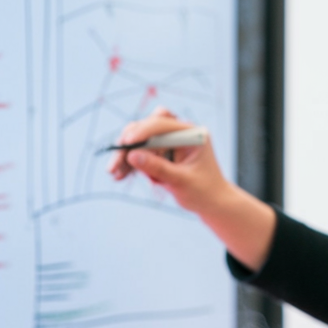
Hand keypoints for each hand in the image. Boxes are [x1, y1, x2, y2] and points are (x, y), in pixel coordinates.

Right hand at [107, 107, 230, 215]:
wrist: (212, 204)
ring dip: (126, 156)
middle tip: (116, 161)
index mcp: (192, 134)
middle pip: (147, 127)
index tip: (127, 143)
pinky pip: (141, 153)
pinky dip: (130, 163)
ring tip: (115, 174)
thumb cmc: (204, 192)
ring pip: (140, 141)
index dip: (143, 131)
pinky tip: (120, 176)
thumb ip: (158, 168)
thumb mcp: (181, 181)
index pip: (163, 123)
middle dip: (129, 143)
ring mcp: (170, 143)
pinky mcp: (162, 154)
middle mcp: (180, 134)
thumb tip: (132, 155)